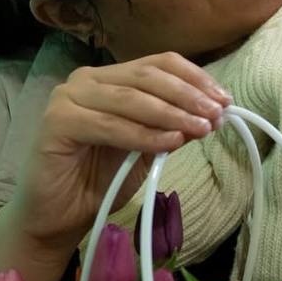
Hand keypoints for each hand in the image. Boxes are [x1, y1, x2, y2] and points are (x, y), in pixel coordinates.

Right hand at [0, 54, 230, 280]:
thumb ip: (172, 126)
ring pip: (131, 98)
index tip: (225, 100)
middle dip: (188, 95)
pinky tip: (171, 144)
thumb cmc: (101, 181)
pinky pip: (110, 125)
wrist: (59, 216)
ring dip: (172, 114)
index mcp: (110, 78)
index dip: (194, 78)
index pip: (159, 64)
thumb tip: (213, 113)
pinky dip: (145, 135)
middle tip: (216, 115)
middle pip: (147, 76)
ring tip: (201, 129)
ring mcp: (68, 97)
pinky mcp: (57, 121)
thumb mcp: (148, 148)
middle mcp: (87, 79)